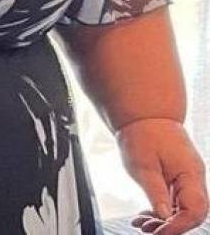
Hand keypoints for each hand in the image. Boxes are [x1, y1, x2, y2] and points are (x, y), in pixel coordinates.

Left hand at [117, 117, 207, 234]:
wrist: (142, 114)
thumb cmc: (142, 133)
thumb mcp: (143, 165)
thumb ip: (156, 192)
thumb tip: (164, 217)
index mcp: (190, 173)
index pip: (194, 210)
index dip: (178, 226)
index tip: (159, 232)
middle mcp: (193, 177)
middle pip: (191, 213)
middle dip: (171, 226)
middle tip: (147, 230)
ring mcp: (187, 177)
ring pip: (182, 208)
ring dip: (164, 220)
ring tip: (142, 224)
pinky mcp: (177, 177)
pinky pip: (175, 200)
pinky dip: (162, 209)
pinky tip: (146, 215)